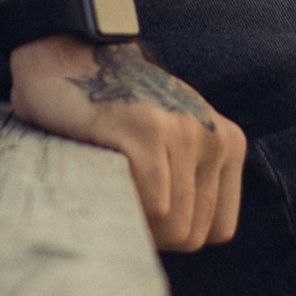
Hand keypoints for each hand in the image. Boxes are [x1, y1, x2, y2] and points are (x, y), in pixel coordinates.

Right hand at [6, 33, 244, 250]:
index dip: (173, 233)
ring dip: (134, 223)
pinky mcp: (148, 130)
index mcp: (227, 143)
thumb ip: (187, 181)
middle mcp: (214, 136)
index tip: (142, 213)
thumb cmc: (112, 113)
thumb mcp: (170, 141)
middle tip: (117, 202)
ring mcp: (184, 131)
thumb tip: (179, 240)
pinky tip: (102, 178)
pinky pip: (153, 206)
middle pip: (191, 234)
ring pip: (173, 226)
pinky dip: (124, 205)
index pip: (216, 230)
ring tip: (108, 188)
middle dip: (151, 236)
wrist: (68, 55)